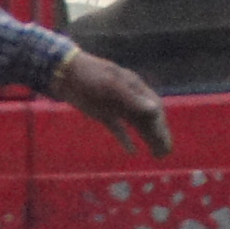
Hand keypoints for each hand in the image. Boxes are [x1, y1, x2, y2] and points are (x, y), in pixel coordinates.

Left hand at [54, 50, 171, 156]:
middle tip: (165, 154)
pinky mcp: (104, 114)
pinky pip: (119, 129)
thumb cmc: (90, 75)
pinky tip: (132, 151)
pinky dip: (126, 139)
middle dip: (158, 135)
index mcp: (134, 87)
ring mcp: (117, 106)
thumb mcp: (111, 85)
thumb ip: (132, 98)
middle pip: (148, 119)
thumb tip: (154, 110)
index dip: (161, 125)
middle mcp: (129, 98)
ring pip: (137, 125)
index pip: (154, 107)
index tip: (164, 141)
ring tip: (157, 155)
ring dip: (147, 139)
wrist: (64, 73)